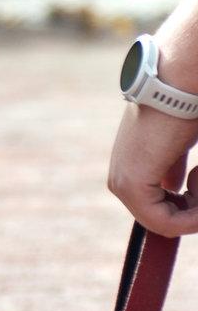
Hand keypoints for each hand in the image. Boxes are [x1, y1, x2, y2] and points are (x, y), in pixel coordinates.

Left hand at [106, 103, 197, 236]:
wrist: (176, 85)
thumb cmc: (183, 110)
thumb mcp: (179, 148)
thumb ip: (174, 169)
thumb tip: (177, 184)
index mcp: (129, 169)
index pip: (162, 211)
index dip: (192, 207)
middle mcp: (120, 180)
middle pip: (166, 220)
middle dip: (194, 207)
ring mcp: (122, 184)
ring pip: (167, 224)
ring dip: (195, 209)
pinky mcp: (130, 186)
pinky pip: (164, 223)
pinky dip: (191, 215)